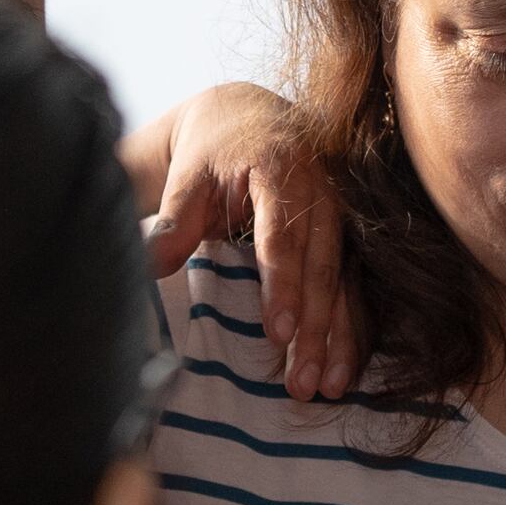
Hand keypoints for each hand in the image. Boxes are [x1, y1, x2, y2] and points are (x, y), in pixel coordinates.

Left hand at [135, 80, 360, 403]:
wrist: (250, 116)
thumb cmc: (213, 151)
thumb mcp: (188, 175)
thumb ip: (175, 217)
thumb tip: (151, 264)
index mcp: (281, 169)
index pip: (283, 236)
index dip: (282, 285)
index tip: (279, 333)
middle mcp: (322, 192)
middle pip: (321, 267)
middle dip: (315, 328)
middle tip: (301, 381)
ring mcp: (340, 216)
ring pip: (343, 283)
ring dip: (339, 338)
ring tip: (327, 388)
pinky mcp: (346, 237)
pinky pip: (354, 288)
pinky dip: (351, 330)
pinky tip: (346, 371)